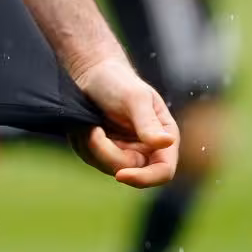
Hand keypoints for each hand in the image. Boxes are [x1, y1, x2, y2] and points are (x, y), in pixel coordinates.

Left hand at [68, 55, 178, 188]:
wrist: (92, 73)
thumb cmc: (117, 80)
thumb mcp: (134, 98)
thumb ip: (147, 122)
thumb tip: (167, 142)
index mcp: (163, 137)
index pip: (163, 171)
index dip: (145, 178)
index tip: (121, 174)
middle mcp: (147, 149)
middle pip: (130, 171)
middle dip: (107, 153)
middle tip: (93, 131)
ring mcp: (125, 151)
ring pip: (108, 166)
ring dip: (92, 147)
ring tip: (90, 123)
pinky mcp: (105, 151)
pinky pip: (93, 159)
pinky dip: (84, 144)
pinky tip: (85, 127)